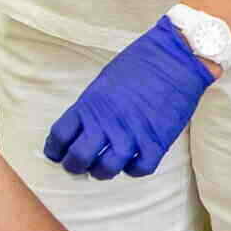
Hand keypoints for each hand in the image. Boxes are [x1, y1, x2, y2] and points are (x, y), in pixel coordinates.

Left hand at [44, 19, 215, 178]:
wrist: (176, 59)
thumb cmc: (139, 64)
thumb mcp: (104, 81)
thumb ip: (91, 107)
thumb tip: (84, 127)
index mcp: (90, 105)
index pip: (60, 136)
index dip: (54, 150)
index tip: (57, 154)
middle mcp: (107, 123)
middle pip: (78, 158)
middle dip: (73, 166)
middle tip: (77, 166)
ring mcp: (132, 135)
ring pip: (106, 169)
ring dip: (101, 172)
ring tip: (102, 168)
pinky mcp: (156, 143)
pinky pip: (138, 169)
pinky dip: (132, 170)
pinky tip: (131, 163)